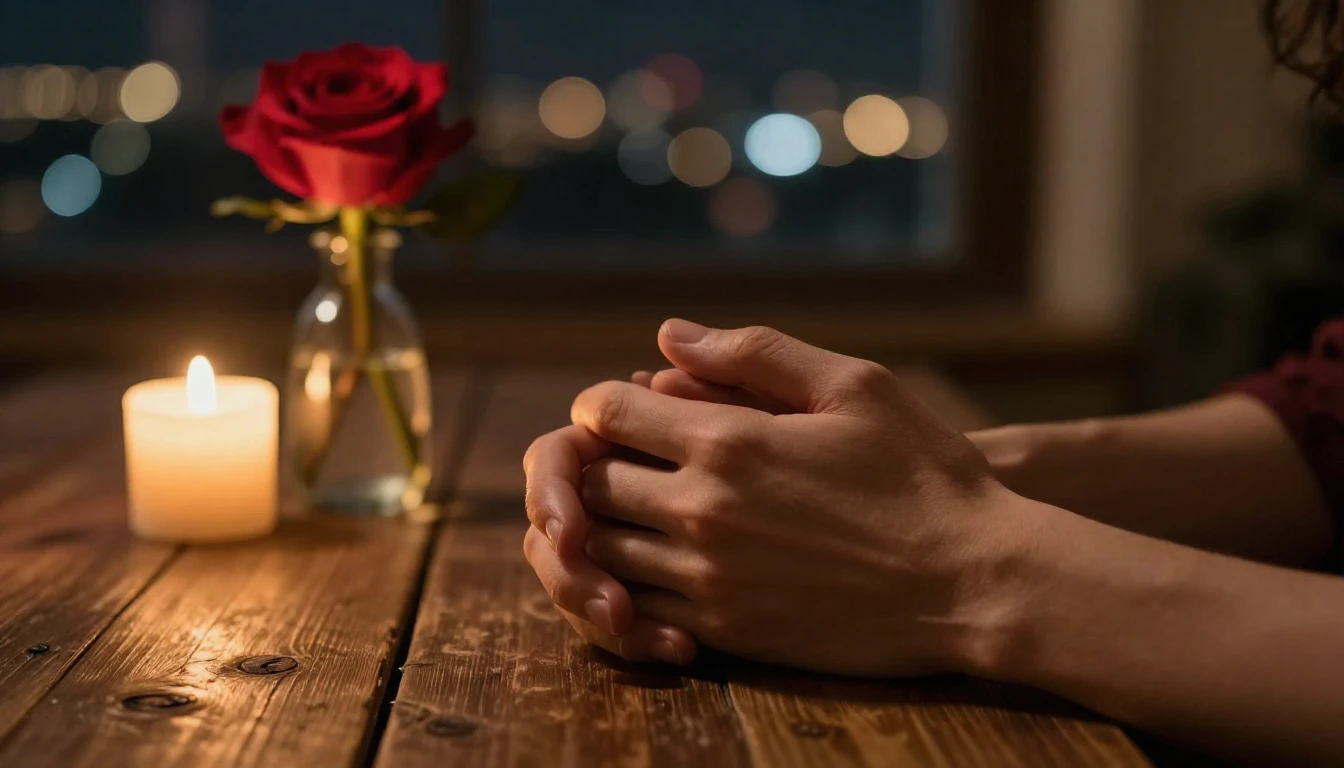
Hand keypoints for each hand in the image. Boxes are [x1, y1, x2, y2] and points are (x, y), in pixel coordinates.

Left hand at [528, 319, 1036, 675]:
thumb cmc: (924, 476)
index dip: (604, 403)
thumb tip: (668, 335)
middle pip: (592, 482)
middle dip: (598, 463)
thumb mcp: (856, 386)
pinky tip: (664, 566)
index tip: (629, 408)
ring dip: (606, 525)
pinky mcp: (726, 631)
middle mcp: (703, 511)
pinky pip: (638, 608)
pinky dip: (630, 585)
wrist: (976, 584)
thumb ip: (755, 353)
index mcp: (729, 441)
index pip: (606, 412)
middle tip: (628, 459)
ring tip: (642, 510)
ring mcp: (709, 578)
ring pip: (604, 550)